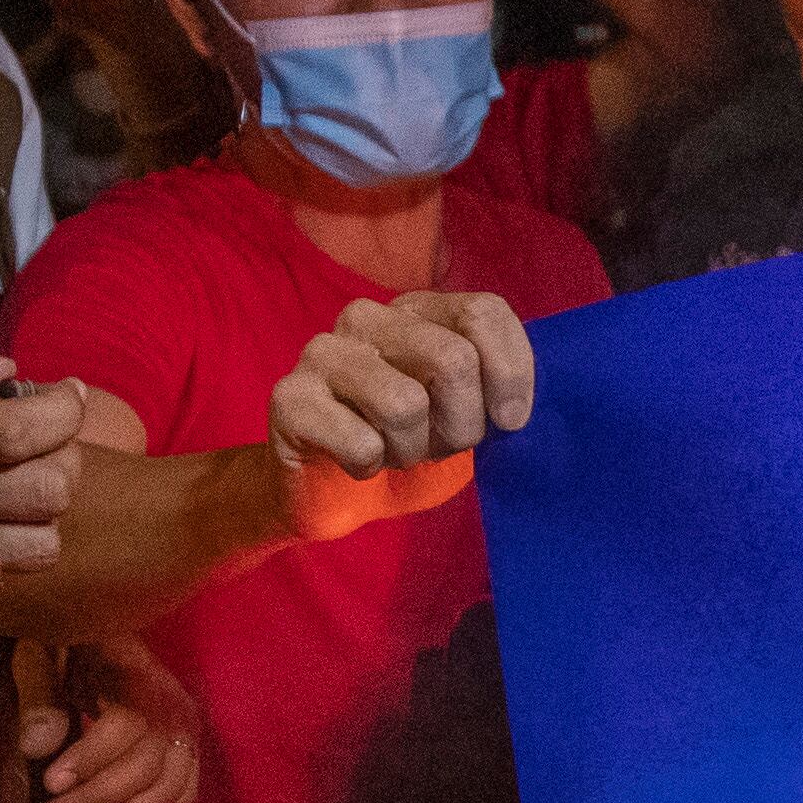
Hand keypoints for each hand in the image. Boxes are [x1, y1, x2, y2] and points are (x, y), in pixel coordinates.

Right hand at [0, 322, 89, 608]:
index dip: (63, 412)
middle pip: (45, 491)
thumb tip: (5, 372)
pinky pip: (0, 576)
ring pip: (36, 545)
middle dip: (64, 459)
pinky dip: (7, 545)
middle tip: (48, 443)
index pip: (19, 431)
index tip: (65, 395)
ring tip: (23, 484)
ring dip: (44, 512)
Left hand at [21, 637, 201, 802]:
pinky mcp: (188, 747)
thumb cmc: (69, 645)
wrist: (106, 623)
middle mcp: (173, 703)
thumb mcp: (43, 658)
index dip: (90, 759)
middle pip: (148, 764)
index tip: (50, 784)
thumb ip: (41, 699)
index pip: (127, 725)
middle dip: (99, 800)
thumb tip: (36, 749)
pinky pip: (184, 791)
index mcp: (137, 673)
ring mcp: (186, 728)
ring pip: (168, 785)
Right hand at [269, 291, 532, 543]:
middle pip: (453, 359)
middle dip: (463, 424)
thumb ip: (500, 387)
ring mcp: (322, 352)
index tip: (507, 420)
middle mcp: (368, 317)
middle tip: (442, 443)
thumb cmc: (415, 444)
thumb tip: (513, 407)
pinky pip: (361, 442)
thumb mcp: (473, 411)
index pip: (484, 313)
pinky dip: (370, 467)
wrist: (337, 494)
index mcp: (418, 309)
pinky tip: (357, 461)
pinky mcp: (289, 398)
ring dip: (413, 450)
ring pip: (405, 404)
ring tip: (397, 450)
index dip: (510, 375)